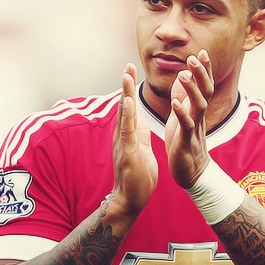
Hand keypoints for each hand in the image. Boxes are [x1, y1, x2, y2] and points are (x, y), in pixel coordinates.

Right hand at [112, 63, 157, 214]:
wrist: (131, 199)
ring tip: (126, 75)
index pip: (130, 108)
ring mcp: (123, 143)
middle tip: (128, 65)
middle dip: (127, 85)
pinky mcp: (126, 152)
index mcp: (129, 134)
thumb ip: (138, 134)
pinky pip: (126, 131)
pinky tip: (128, 102)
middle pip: (125, 106)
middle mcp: (122, 136)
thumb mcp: (141, 149)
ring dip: (125, 94)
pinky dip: (127, 115)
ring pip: (124, 115)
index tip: (132, 72)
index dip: (131, 90)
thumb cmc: (137, 176)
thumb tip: (139, 120)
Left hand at [165, 50, 213, 188]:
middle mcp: (199, 116)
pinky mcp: (187, 141)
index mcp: (197, 110)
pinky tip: (174, 103)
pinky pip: (186, 125)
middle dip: (201, 74)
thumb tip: (182, 74)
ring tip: (183, 75)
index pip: (204, 85)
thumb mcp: (183, 115)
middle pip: (205, 91)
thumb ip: (183, 96)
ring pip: (198, 106)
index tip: (202, 52)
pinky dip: (181, 113)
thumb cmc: (185, 142)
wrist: (191, 172)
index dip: (204, 70)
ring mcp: (195, 128)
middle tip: (194, 57)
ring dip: (192, 89)